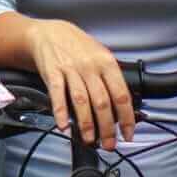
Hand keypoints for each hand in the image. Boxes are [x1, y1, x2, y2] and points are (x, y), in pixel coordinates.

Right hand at [27, 19, 133, 149]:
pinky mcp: (52, 71)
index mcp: (106, 62)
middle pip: (102, 102)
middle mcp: (89, 66)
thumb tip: (124, 108)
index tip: (127, 134)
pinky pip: (57, 94)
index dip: (126, 119)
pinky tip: (64, 125)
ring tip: (90, 139)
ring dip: (86, 124)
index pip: (121, 95)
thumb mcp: (100, 54)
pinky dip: (61, 112)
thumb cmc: (77, 46)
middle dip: (106, 128)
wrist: (48, 32)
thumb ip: (110, 78)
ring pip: (81, 101)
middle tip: (109, 144)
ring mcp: (70, 68)